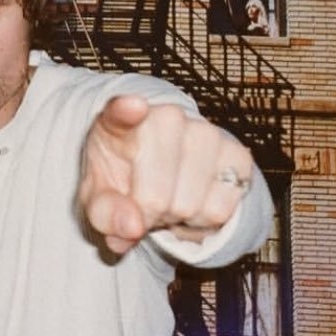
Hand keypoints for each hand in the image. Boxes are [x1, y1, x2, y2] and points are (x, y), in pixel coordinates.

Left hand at [78, 95, 254, 255]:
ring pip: (190, 206)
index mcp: (118, 122)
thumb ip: (106, 213)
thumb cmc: (123, 182)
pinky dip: (205, 220)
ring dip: (178, 218)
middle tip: (144, 205)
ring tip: (168, 200)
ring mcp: (204, 131)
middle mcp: (165, 117)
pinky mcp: (236, 153)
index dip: (126, 110)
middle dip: (149, 217)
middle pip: (155, 197)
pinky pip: (220, 210)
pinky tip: (193, 201)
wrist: (158, 173)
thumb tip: (133, 227)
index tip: (132, 107)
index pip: (121, 112)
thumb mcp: (99, 200)